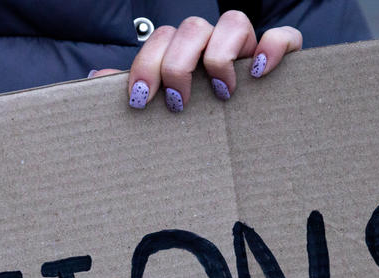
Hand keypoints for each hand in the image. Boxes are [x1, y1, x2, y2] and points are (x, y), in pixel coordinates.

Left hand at [93, 12, 301, 111]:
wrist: (240, 154)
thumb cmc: (189, 127)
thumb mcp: (159, 111)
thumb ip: (131, 91)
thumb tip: (96, 79)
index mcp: (180, 52)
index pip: (159, 38)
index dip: (146, 65)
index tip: (141, 101)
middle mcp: (211, 43)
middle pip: (192, 27)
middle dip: (178, 65)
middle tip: (178, 103)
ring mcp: (246, 47)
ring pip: (233, 21)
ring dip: (219, 56)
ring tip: (220, 94)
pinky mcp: (281, 57)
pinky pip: (283, 36)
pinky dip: (272, 47)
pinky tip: (256, 73)